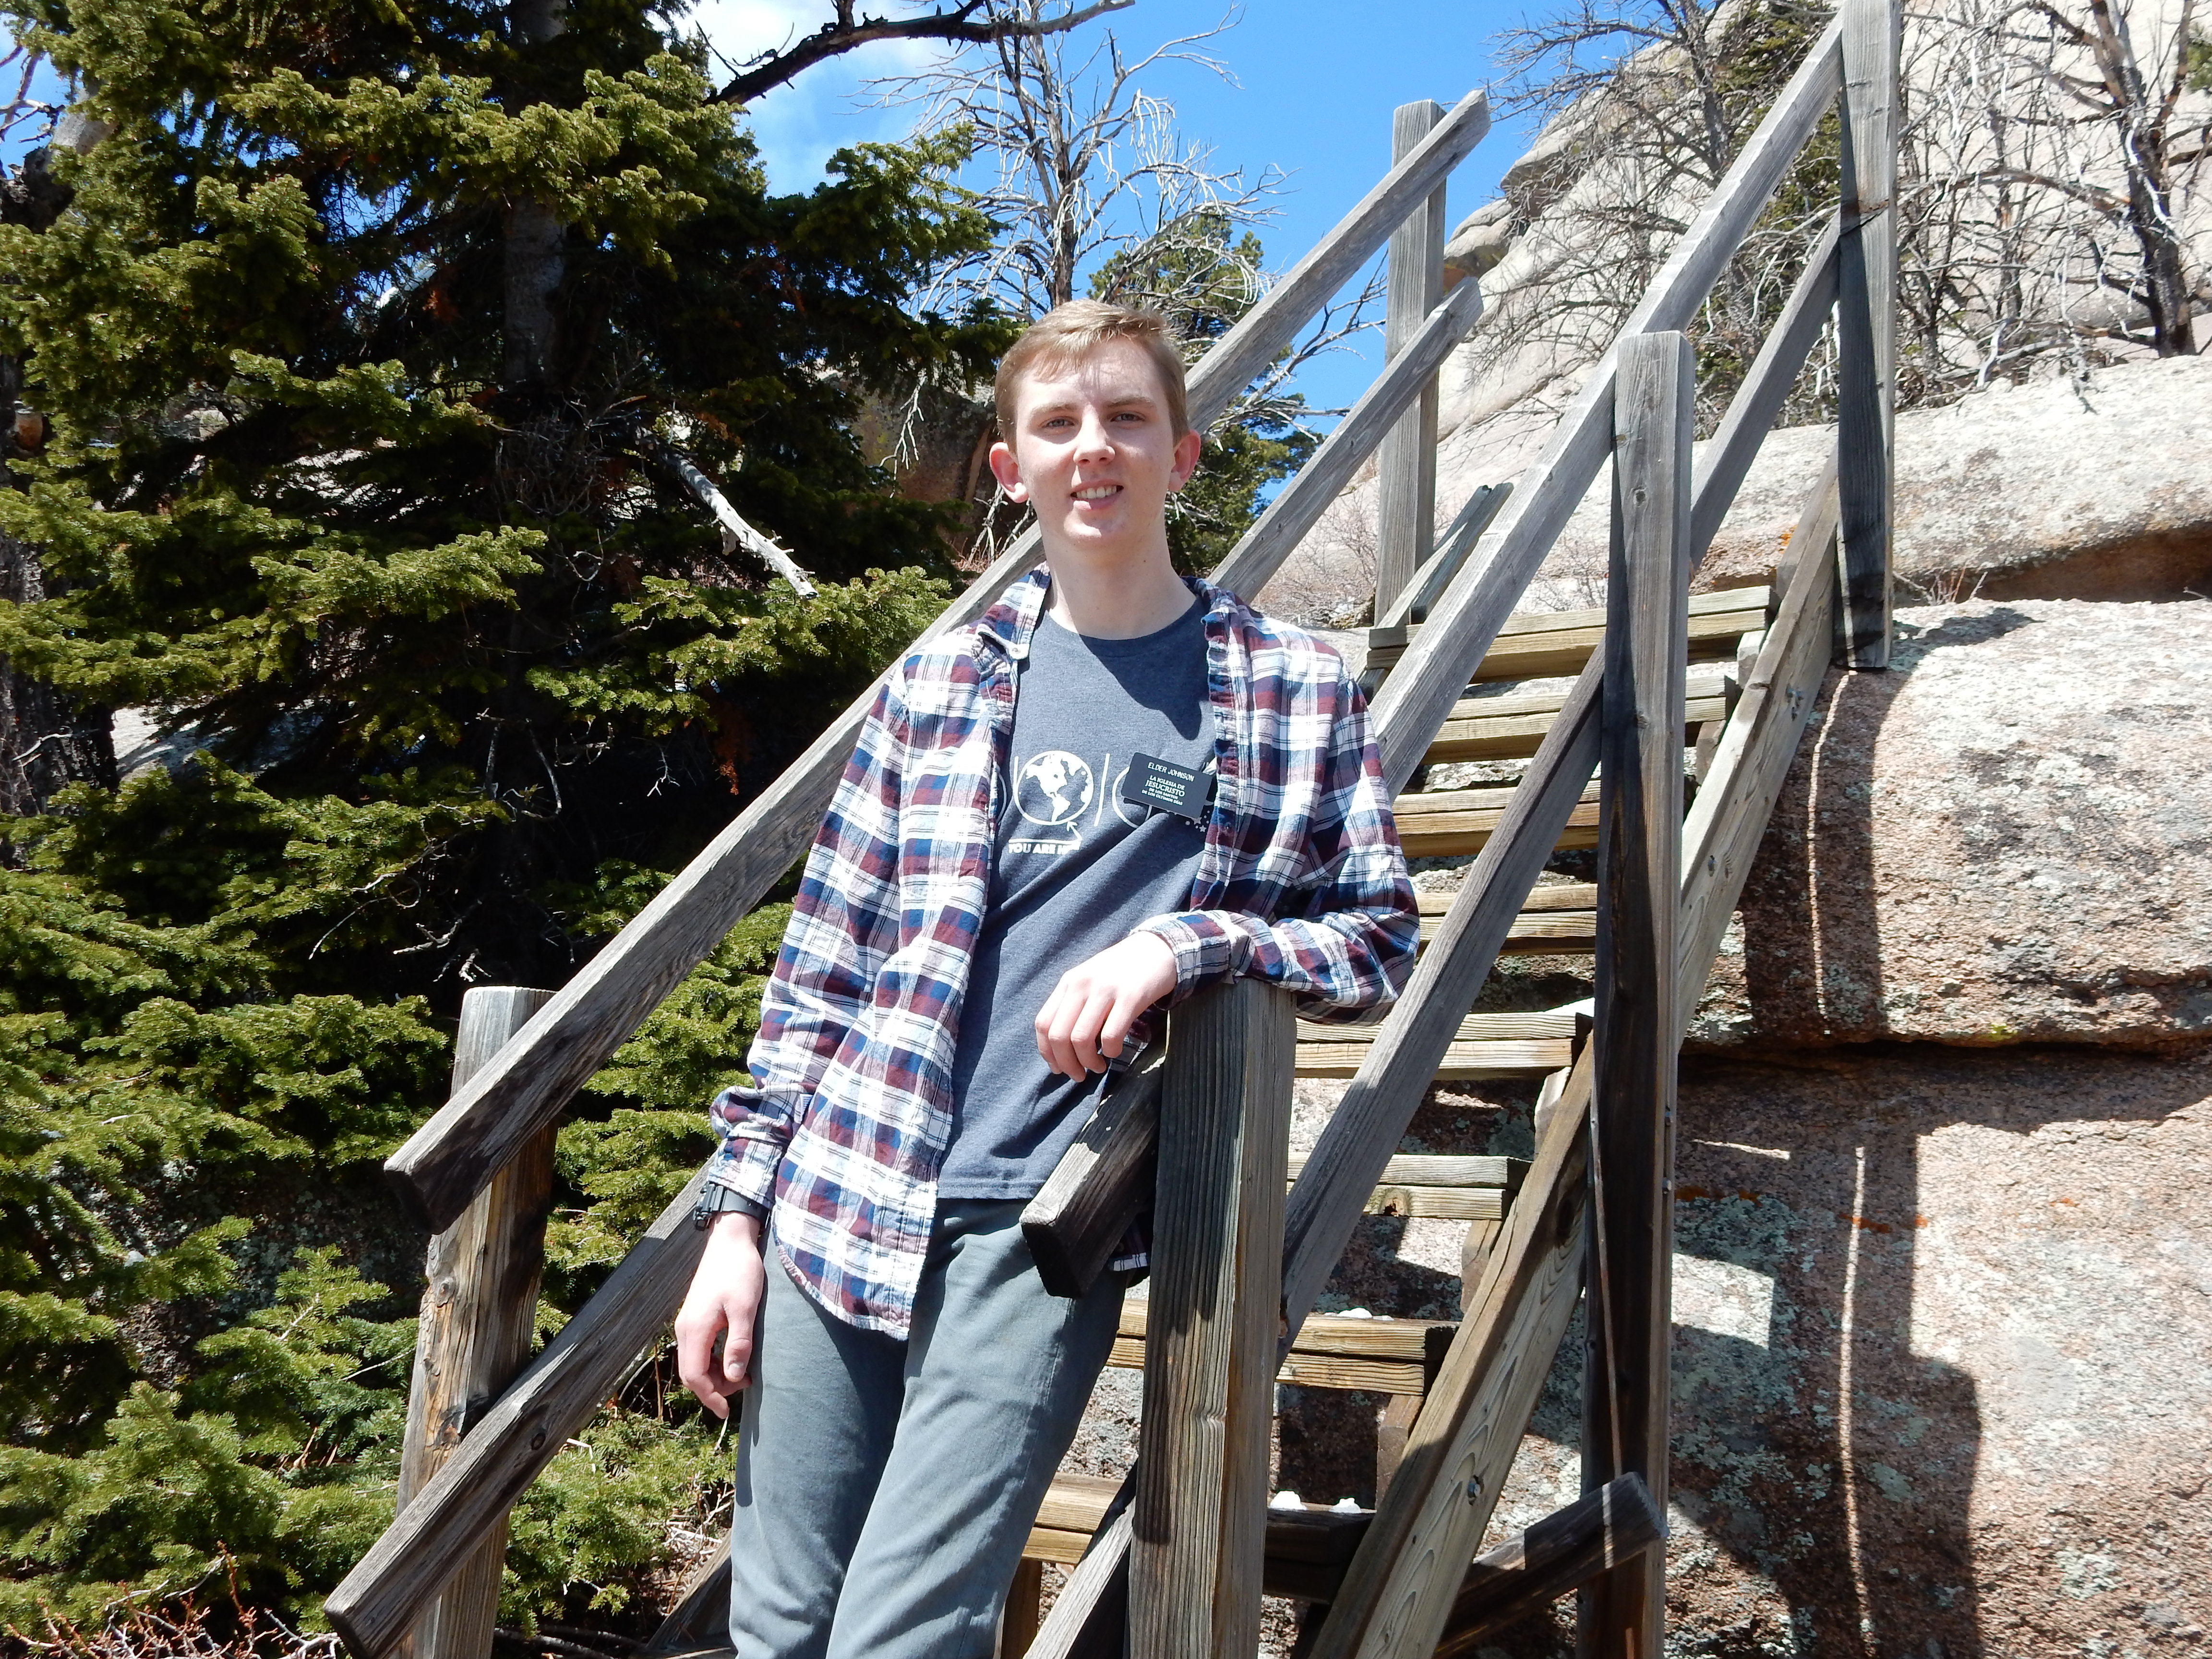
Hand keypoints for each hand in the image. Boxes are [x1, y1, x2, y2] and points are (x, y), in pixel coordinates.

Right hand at [674, 1211, 766, 1419]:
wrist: (730, 1239)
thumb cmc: (740, 1270)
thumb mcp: (745, 1308)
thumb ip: (738, 1343)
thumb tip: (732, 1377)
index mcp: (695, 1329)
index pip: (694, 1376)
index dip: (710, 1397)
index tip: (726, 1413)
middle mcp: (685, 1328)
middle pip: (691, 1372)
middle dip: (714, 1389)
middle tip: (743, 1388)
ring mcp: (688, 1321)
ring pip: (694, 1361)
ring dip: (714, 1375)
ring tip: (742, 1375)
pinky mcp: (696, 1315)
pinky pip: (698, 1349)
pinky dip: (712, 1361)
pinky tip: (732, 1358)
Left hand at [1034, 930, 1178, 1079]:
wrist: (1157, 949)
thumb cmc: (1121, 972)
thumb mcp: (1090, 981)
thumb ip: (1074, 1006)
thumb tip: (1062, 1048)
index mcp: (1068, 982)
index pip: (1043, 1024)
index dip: (1047, 1053)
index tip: (1059, 1068)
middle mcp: (1082, 984)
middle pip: (1059, 1036)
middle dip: (1067, 1064)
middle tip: (1079, 1075)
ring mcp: (1106, 990)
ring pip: (1081, 1038)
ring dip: (1088, 1062)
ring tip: (1098, 1066)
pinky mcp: (1131, 997)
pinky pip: (1111, 1034)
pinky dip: (1110, 1051)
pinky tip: (1114, 1052)